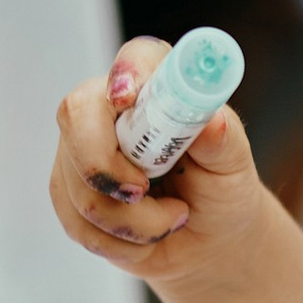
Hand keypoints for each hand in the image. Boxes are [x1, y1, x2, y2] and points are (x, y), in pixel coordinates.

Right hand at [50, 36, 270, 293]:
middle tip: (142, 190)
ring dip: (135, 221)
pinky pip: (78, 223)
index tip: (126, 99)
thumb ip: (223, 140)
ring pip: (82, 187)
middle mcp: (109, 110)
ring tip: (172, 218)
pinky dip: (120, 242)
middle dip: (105, 165)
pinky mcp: (69, 192)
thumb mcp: (234, 166)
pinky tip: (145, 237)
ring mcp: (81, 149)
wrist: (210, 237)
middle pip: (77, 117)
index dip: (125, 73)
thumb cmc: (223, 189)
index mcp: (156, 88)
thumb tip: (213, 122)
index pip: (134, 60)